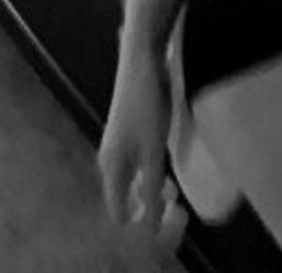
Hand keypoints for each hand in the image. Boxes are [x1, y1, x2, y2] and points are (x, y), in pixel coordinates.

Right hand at [97, 35, 173, 243]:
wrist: (142, 59)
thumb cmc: (148, 104)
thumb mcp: (153, 150)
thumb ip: (150, 186)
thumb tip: (150, 222)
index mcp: (111, 167)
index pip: (117, 212)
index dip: (140, 219)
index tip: (164, 208)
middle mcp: (109, 158)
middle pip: (124, 196)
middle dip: (147, 201)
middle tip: (172, 192)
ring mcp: (117, 143)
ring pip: (130, 177)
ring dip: (149, 184)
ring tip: (171, 177)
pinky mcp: (126, 129)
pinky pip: (134, 162)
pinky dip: (148, 168)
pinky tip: (164, 157)